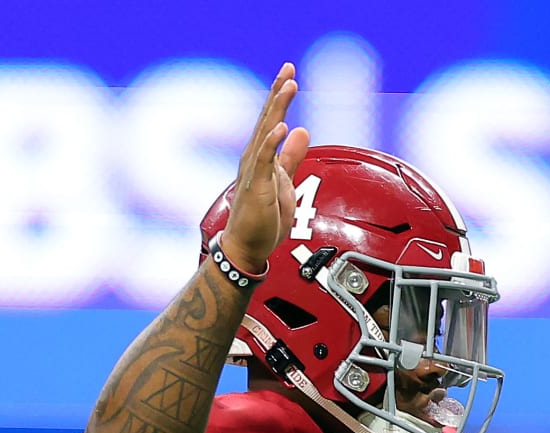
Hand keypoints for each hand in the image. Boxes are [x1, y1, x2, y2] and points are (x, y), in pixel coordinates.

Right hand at [219, 63, 312, 276]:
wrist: (247, 248)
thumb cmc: (263, 219)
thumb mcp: (285, 182)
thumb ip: (291, 156)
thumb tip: (301, 130)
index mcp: (262, 156)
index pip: (271, 119)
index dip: (280, 95)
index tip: (289, 72)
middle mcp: (254, 158)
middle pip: (267, 118)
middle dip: (278, 92)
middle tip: (289, 68)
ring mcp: (253, 171)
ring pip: (265, 132)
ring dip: (277, 108)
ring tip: (288, 86)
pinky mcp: (255, 186)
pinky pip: (263, 160)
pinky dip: (271, 142)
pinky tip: (281, 126)